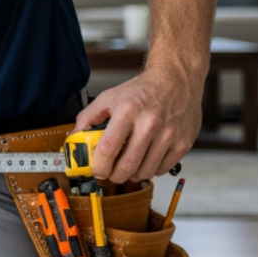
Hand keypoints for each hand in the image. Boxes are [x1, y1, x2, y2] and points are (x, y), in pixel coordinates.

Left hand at [74, 66, 202, 184]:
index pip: (109, 148)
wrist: (176, 80)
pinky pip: (162, 169)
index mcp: (128, 111)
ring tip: (128, 166)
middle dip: (114, 176)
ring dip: (132, 175)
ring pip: (146, 171)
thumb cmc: (141, 91)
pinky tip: (146, 159)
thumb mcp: (109, 97)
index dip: (99, 166)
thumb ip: (87, 118)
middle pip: (128, 165)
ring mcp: (169, 134)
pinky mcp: (183, 143)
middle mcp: (150, 123)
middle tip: (110, 174)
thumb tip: (73, 138)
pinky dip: (151, 170)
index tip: (96, 171)